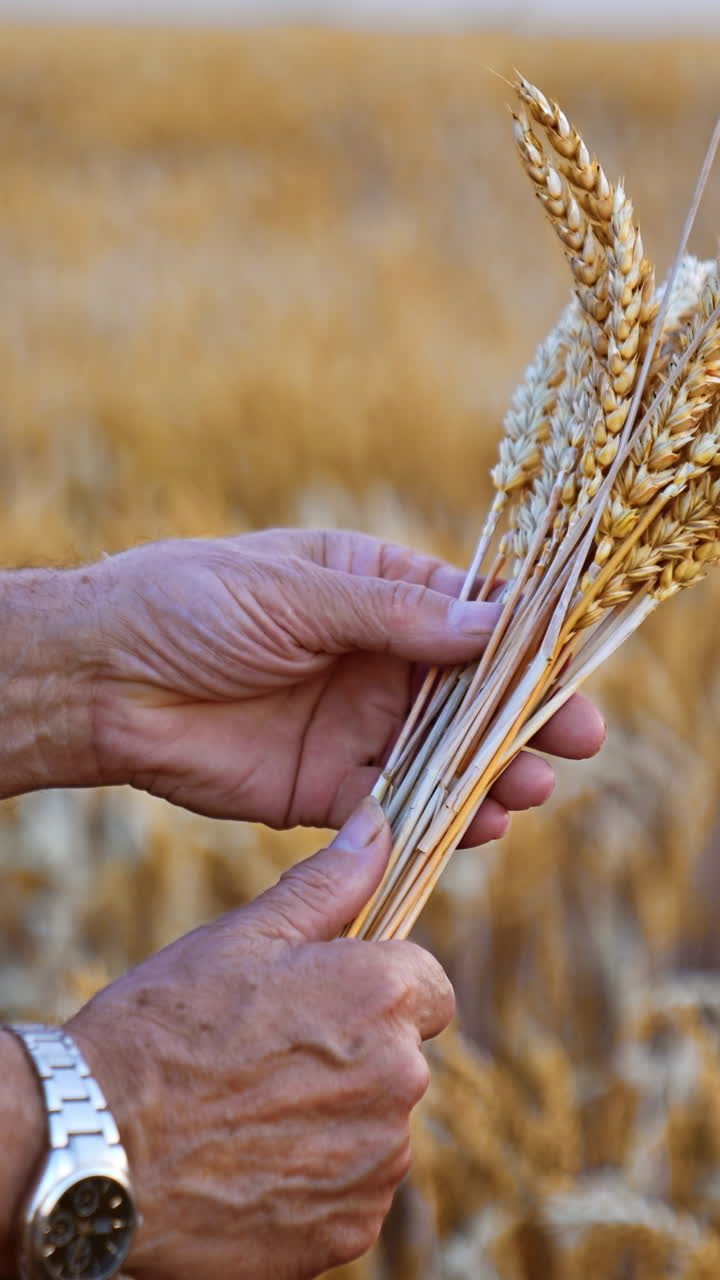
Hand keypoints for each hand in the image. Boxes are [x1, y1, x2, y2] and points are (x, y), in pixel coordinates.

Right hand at [67, 801, 453, 1279]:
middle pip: (402, 1056)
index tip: (328, 998)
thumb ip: (329, 885)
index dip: (379, 987)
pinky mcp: (349, 1228)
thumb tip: (378, 828)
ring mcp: (376, 1163)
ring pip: (378, 1125)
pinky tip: (252, 1162)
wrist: (96, 1148)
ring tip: (252, 1110)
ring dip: (336, 1118)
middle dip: (354, 1051)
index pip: (428, 986)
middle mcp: (398, 1081)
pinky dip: (316, 1180)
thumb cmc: (164, 1028)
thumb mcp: (243, 936)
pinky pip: (354, 1190)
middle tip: (271, 1053)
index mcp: (379, 997)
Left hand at [87, 529, 605, 839]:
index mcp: (373, 591)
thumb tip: (493, 624)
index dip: (524, 641)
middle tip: (578, 740)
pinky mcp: (325, 786)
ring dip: (492, 773)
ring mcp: (354, 725)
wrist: (103, 677)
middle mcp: (376, 660)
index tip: (574, 665)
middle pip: (470, 693)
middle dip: (525, 717)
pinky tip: (477, 826)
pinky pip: (396, 805)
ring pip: (444, 755)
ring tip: (531, 789)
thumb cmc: (191, 602)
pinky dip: (438, 817)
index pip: (467, 615)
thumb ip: (395, 615)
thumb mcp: (297, 590)